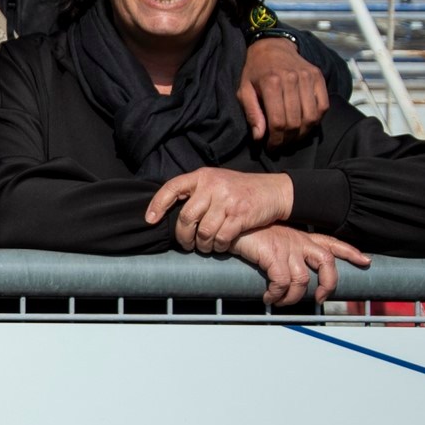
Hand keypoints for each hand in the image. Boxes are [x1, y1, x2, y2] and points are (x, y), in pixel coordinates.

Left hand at [145, 167, 292, 252]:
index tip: (150, 220)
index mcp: (202, 176)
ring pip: (203, 231)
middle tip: (185, 244)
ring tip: (203, 247)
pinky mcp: (240, 215)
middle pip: (186, 217)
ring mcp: (227, 201)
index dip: (157, 205)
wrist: (273, 191)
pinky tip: (219, 246)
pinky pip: (221, 238)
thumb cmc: (239, 190)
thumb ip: (197, 192)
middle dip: (182, 236)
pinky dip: (218, 246)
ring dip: (201, 245)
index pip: (171, 188)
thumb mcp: (216, 182)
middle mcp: (212, 186)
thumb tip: (170, 211)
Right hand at [229, 224, 368, 305]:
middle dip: (329, 283)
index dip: (350, 252)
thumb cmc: (245, 231)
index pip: (331, 242)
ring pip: (302, 279)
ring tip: (280, 301)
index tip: (365, 261)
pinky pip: (281, 282)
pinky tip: (267, 298)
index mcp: (299, 236)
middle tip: (320, 298)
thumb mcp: (268, 237)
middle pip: (327, 260)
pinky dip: (276, 294)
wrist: (227, 221)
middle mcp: (296, 240)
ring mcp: (285, 246)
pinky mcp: (271, 254)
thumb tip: (281, 273)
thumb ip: (279, 250)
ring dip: (292, 297)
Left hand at [238, 37, 329, 148]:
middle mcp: (292, 79)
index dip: (276, 140)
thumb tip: (259, 137)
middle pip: (296, 122)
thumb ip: (252, 113)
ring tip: (292, 138)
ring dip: (303, 133)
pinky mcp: (318, 76)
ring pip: (312, 117)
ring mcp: (308, 77)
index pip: (279, 122)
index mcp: (271, 83)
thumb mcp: (244, 90)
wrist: (272, 46)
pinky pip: (323, 106)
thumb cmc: (255, 71)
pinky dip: (316, 119)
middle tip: (281, 145)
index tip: (271, 147)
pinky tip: (305, 124)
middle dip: (288, 139)